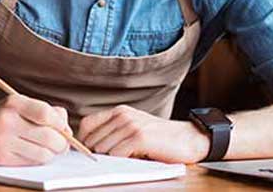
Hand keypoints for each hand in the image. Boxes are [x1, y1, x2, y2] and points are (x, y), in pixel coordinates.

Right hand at [0, 94, 71, 165]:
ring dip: (52, 154)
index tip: (64, 128)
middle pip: (48, 137)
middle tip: (62, 144)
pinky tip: (36, 153)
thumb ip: (45, 111)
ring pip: (42, 153)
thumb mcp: (20, 104)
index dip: (61, 124)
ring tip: (50, 149)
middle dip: (62, 143)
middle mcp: (7, 121)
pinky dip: (39, 159)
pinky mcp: (0, 158)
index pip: (46, 114)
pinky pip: (31, 162)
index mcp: (14, 103)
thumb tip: (66, 126)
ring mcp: (2, 141)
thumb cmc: (1, 116)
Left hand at [78, 105, 209, 163]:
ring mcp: (131, 125)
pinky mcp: (139, 137)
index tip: (90, 154)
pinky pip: (116, 154)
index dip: (83, 142)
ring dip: (111, 159)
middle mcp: (123, 115)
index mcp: (119, 111)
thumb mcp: (133, 128)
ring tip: (128, 157)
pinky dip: (121, 161)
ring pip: (102, 149)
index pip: (86, 124)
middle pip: (92, 140)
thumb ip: (113, 132)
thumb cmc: (159, 139)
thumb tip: (88, 148)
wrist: (188, 139)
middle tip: (113, 160)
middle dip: (97, 154)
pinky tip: (135, 158)